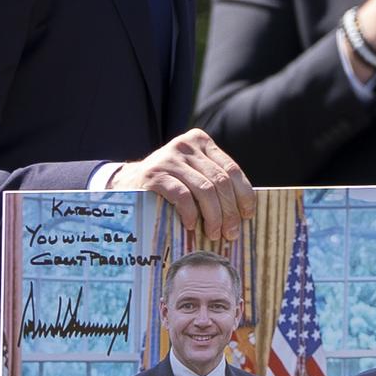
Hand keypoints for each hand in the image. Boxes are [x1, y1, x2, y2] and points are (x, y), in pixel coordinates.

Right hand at [102, 130, 252, 245]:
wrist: (128, 183)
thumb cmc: (169, 184)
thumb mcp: (193, 174)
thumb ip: (214, 181)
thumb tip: (243, 211)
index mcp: (201, 141)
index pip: (232, 169)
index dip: (244, 195)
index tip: (247, 216)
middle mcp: (186, 145)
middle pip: (220, 181)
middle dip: (230, 211)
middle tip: (231, 233)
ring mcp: (169, 158)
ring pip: (205, 190)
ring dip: (214, 216)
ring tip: (215, 234)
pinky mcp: (154, 174)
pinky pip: (182, 196)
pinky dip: (191, 213)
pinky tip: (192, 225)